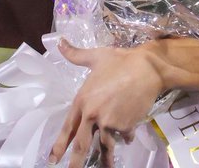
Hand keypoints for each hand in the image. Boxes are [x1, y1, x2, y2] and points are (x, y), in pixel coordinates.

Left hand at [48, 40, 164, 166]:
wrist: (146, 68)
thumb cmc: (120, 60)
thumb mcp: (95, 56)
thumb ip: (75, 54)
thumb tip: (59, 42)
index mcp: (81, 100)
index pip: (67, 128)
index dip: (59, 145)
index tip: (52, 159)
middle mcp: (92, 114)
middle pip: (82, 145)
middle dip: (76, 163)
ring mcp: (109, 122)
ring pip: (104, 146)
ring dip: (105, 159)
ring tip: (106, 167)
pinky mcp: (126, 126)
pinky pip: (124, 137)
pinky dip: (125, 137)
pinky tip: (128, 136)